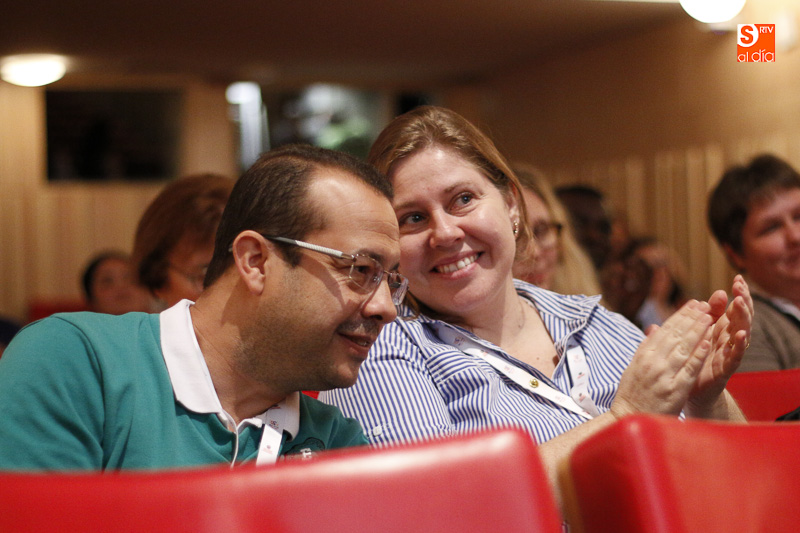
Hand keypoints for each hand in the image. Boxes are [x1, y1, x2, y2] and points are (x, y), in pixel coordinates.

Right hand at [610, 299, 713, 418]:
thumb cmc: (632, 395)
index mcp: (643, 355)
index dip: (680, 316)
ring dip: (697, 331)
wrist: (628, 418)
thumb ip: (645, 349)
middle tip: (705, 304)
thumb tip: (653, 330)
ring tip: (709, 317)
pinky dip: (698, 355)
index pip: (665, 330)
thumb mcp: (633, 368)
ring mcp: (664, 375)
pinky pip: (689, 369)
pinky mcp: (675, 389)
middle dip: (691, 318)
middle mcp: (652, 362)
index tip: (692, 304)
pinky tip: (708, 343)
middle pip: (675, 335)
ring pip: (684, 348)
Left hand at [686, 275, 752, 415]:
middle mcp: (727, 340)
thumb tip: (702, 298)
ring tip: (740, 303)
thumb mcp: (692, 336)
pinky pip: (735, 355)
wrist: (688, 392)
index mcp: (719, 330)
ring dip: (742, 317)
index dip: (737, 294)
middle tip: (741, 285)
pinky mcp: (725, 368)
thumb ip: (695, 320)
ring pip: (741, 332)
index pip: (732, 308)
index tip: (737, 277)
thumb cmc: (690, 361)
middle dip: (742, 300)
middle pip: (740, 317)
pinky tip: (741, 334)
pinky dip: (739, 345)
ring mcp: (728, 353)